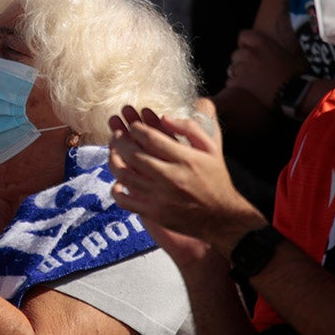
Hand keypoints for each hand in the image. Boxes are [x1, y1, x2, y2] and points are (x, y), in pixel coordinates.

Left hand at [108, 101, 262, 256]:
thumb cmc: (215, 179)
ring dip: (113, 160)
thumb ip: (190, 128)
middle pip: (133, 155)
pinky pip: (125, 201)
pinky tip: (118, 182)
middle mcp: (171, 177)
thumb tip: (163, 117)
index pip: (151, 138)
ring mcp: (160, 197)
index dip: (136, 128)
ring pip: (125, 176)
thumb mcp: (211, 148)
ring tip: (112, 152)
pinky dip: (116, 190)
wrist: (222, 217)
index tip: (132, 125)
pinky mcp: (154, 213)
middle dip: (120, 141)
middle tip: (116, 134)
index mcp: (185, 159)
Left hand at [225, 29, 307, 108]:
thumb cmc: (293, 74)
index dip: (244, 43)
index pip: (243, 35)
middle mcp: (250, 53)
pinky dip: (237, 87)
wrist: (294, 93)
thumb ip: (268, 49)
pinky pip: (230, 82)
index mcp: (262, 43)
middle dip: (241, 62)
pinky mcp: (239, 82)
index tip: (247, 50)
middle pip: (235, 54)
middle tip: (251, 71)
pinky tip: (248, 90)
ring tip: (251, 82)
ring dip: (238, 75)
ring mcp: (243, 68)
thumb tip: (260, 51)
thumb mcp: (284, 53)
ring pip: (231, 69)